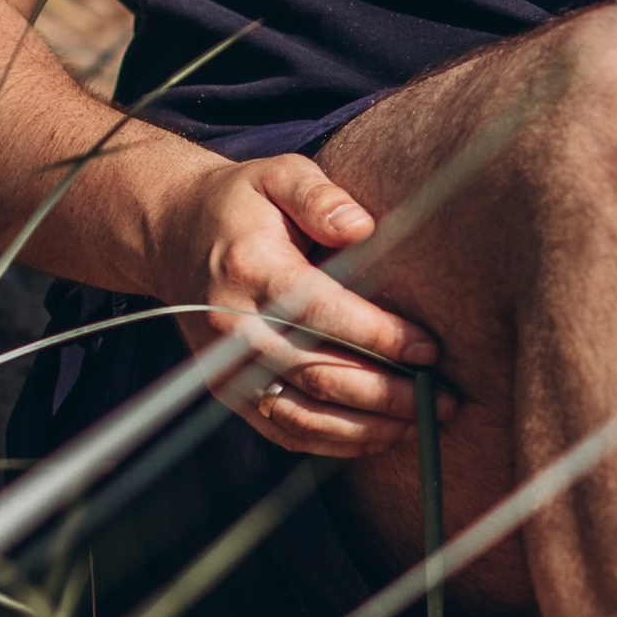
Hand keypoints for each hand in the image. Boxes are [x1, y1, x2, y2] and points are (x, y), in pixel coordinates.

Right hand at [159, 151, 446, 458]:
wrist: (171, 233)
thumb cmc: (242, 203)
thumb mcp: (278, 174)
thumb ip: (320, 195)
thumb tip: (362, 226)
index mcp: (250, 269)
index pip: (322, 314)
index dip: (380, 337)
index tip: (431, 349)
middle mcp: (233, 326)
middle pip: (317, 375)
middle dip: (388, 394)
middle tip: (446, 399)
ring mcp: (225, 367)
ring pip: (303, 416)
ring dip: (368, 428)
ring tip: (423, 423)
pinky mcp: (227, 392)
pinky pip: (284, 430)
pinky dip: (334, 442)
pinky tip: (380, 435)